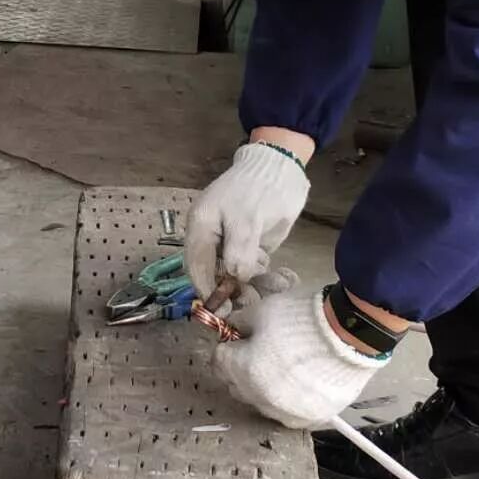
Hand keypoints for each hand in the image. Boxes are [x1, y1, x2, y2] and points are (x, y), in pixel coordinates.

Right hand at [186, 143, 308, 300]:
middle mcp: (211, 237)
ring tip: (274, 283)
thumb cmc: (260, 188)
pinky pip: (251, 269)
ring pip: (234, 275)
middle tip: (251, 300)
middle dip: (231, 290)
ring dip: (251, 285)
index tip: (223, 310)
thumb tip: (234, 278)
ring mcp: (230, 242)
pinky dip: (262, 277)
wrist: (282, 168)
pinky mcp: (248, 246)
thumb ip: (238, 250)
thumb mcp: (248, 218)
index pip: (196, 267)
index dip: (207, 290)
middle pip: (213, 274)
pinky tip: (279, 276)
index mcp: (201, 227)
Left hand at [209, 287, 388, 429]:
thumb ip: (240, 324)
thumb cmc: (303, 319)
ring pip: (260, 402)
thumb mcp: (263, 311)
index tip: (239, 339)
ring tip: (281, 368)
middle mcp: (261, 398)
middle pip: (236, 385)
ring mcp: (286, 412)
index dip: (228, 346)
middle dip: (240, 368)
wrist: (351, 335)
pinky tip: (297, 385)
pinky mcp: (310, 419)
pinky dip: (287, 402)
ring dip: (262, 387)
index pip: (218, 361)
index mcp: (244, 370)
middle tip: (258, 351)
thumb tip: (231, 331)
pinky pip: (287, 414)